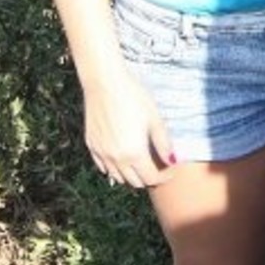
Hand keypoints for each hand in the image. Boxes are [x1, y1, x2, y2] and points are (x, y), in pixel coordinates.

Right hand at [82, 64, 178, 188]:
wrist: (104, 82)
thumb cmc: (133, 96)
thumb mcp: (154, 119)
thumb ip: (164, 144)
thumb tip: (173, 161)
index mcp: (134, 153)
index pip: (151, 179)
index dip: (165, 177)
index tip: (172, 169)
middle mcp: (116, 158)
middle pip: (135, 182)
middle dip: (149, 178)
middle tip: (159, 167)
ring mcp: (101, 153)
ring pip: (118, 177)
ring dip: (132, 175)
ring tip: (142, 162)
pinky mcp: (91, 145)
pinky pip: (103, 167)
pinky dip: (114, 168)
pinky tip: (122, 157)